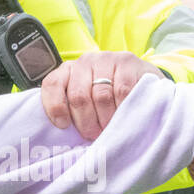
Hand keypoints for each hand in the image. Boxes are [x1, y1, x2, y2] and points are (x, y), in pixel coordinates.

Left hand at [40, 53, 164, 140]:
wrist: (140, 80)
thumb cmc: (105, 98)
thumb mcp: (83, 103)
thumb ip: (70, 109)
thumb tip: (61, 129)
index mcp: (66, 71)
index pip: (52, 84)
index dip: (56, 107)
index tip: (64, 126)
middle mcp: (84, 61)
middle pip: (78, 96)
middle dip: (85, 121)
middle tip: (92, 135)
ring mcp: (106, 59)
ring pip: (100, 96)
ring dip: (105, 118)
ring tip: (108, 128)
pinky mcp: (127, 61)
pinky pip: (121, 91)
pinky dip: (121, 108)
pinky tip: (123, 115)